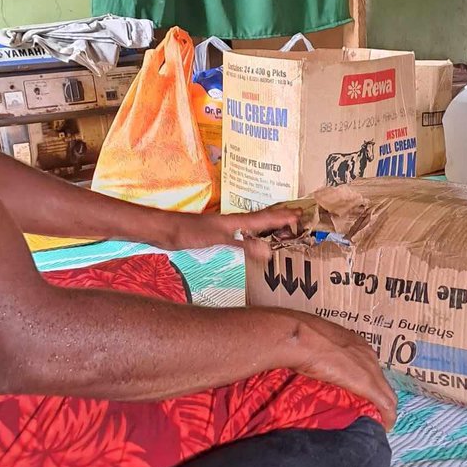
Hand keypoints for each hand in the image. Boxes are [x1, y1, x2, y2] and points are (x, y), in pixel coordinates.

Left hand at [167, 207, 301, 259]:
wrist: (165, 230)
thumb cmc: (188, 232)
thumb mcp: (217, 238)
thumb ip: (242, 244)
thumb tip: (268, 250)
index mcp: (237, 221)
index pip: (266, 218)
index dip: (283, 218)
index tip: (301, 216)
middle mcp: (234, 223)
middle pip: (263, 219)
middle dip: (281, 218)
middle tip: (299, 219)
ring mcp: (227, 229)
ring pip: (254, 225)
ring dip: (270, 226)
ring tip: (283, 228)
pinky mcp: (218, 236)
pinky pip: (244, 234)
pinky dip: (255, 236)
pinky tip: (254, 240)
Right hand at [285, 312, 398, 430]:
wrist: (302, 338)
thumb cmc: (302, 339)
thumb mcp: (316, 345)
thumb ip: (320, 355)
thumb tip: (310, 365)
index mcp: (355, 344)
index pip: (369, 367)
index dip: (367, 383)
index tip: (360, 396)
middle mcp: (367, 355)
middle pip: (382, 381)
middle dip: (379, 397)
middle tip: (371, 413)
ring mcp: (369, 369)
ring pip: (387, 393)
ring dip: (383, 407)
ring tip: (376, 420)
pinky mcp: (367, 384)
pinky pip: (385, 404)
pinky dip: (387, 416)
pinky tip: (385, 426)